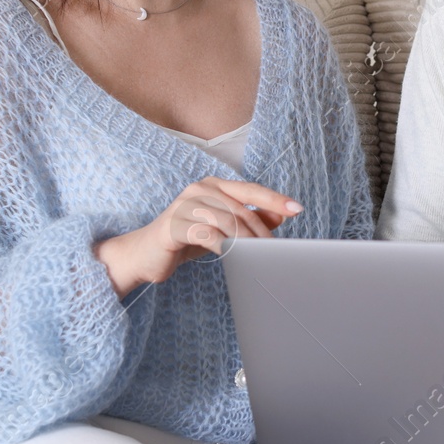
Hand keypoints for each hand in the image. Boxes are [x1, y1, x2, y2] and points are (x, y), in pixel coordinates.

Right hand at [94, 178, 301, 295]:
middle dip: (261, 232)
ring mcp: (185, 204)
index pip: (251, 190)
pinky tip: (233, 257)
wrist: (145, 255)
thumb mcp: (221, 228)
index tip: (298, 209)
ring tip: (257, 258)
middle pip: (241, 209)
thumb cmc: (187, 239)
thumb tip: (281, 214)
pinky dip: (224, 247)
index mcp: (214, 185)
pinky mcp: (174, 224)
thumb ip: (248, 218)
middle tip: (274, 252)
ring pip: (227, 222)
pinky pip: (207, 235)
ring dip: (246, 242)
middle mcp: (200, 189)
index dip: (275, 200)